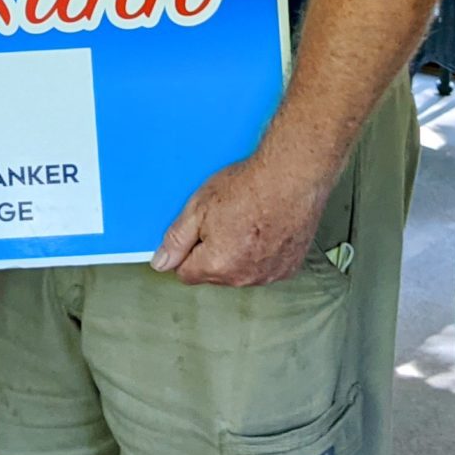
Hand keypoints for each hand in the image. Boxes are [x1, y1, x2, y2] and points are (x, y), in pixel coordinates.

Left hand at [152, 153, 332, 287]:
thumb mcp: (198, 207)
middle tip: (223, 220)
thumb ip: (176, 240)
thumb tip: (161, 262)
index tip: (196, 232)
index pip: (186, 273)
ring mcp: (269, 274)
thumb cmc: (250, 187)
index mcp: (216, 265)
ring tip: (246, 221)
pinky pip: (265, 267)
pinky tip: (265, 228)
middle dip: (212, 252)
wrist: (293, 177)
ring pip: (240, 272)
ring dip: (238, 254)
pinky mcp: (289, 267)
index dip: (186, 250)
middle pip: (213, 274)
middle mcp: (243, 277)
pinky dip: (262, 253)